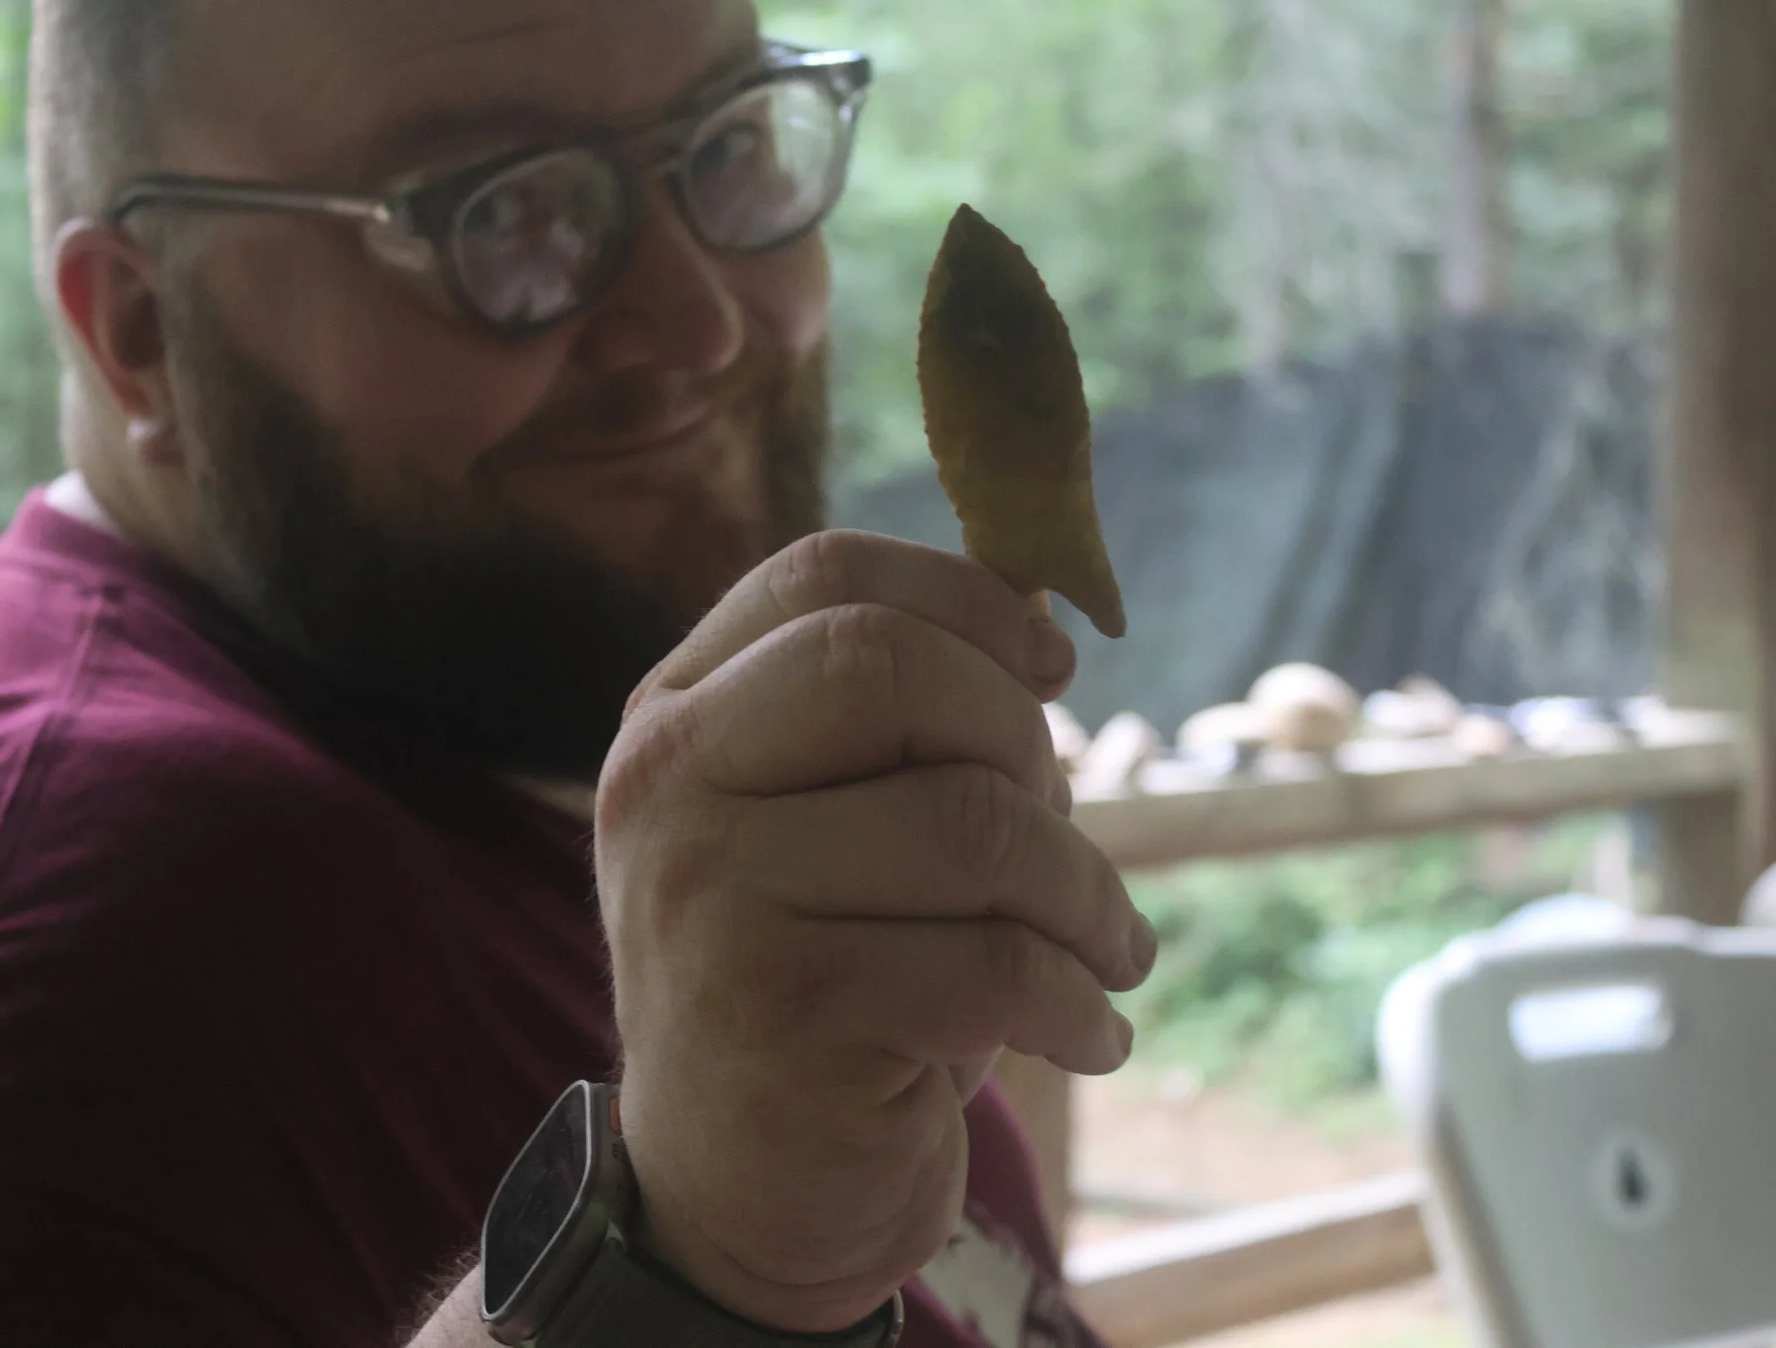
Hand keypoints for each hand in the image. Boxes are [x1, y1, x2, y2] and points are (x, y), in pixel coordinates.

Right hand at [596, 530, 1155, 1333]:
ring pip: (973, 822)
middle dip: (1022, 738)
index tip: (1054, 670)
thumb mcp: (818, 825)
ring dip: (1085, 892)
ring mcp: (714, 899)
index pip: (824, 574)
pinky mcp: (786, 1015)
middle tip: (1062, 833)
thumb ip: (897, 714)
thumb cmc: (815, 978)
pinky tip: (1088, 1032)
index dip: (967, 596)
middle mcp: (667, 787)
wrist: (726, 1200)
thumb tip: (1043, 593)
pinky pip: (998, 961)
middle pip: (890, 667)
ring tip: (1108, 949)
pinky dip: (1080, 999)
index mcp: (674, 714)